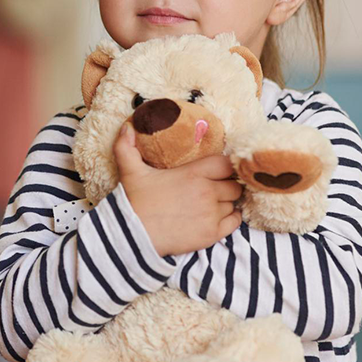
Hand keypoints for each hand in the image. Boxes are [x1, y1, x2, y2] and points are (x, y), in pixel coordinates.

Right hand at [113, 122, 242, 256]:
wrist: (133, 235)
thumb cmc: (134, 202)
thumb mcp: (130, 171)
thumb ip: (127, 146)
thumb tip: (127, 126)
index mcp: (193, 173)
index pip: (226, 164)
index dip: (225, 167)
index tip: (219, 170)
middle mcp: (207, 192)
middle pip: (233, 185)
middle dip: (227, 185)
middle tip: (214, 188)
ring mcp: (211, 214)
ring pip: (233, 203)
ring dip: (226, 203)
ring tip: (212, 204)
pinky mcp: (212, 233)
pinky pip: (235, 222)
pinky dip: (231, 219)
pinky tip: (219, 217)